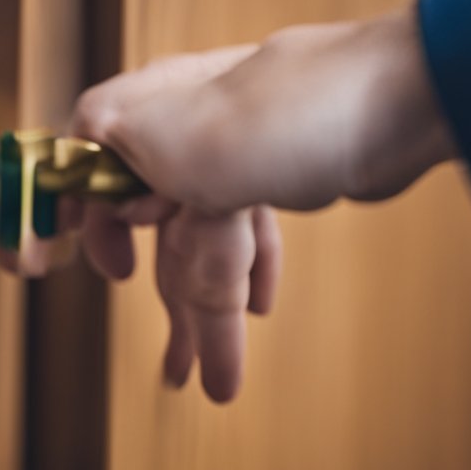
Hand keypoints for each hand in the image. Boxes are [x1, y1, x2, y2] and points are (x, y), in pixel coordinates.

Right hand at [57, 11, 451, 400]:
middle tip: (174, 372)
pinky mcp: (274, 165)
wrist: (391, 97)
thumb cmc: (282, 113)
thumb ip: (110, 173)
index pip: (81, 168)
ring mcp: (228, 147)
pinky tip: (257, 309)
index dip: (80, 223)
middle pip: (146, 223)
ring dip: (205, 306)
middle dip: (162, 300)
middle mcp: (176, 127)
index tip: (93, 269)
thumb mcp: (166, 143)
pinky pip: (244, 230)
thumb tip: (88, 207)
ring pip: (200, 235)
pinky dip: (245, 272)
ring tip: (212, 371)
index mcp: (138, 114)